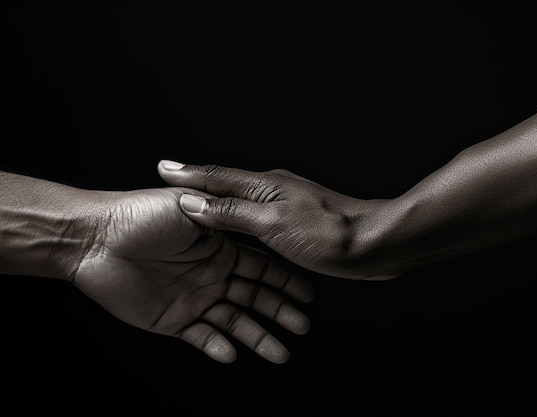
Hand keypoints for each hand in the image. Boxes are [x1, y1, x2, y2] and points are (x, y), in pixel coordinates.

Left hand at [73, 187, 313, 363]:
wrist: (95, 237)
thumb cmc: (140, 214)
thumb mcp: (189, 206)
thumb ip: (221, 215)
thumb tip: (249, 209)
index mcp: (218, 248)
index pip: (260, 267)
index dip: (284, 280)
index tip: (307, 294)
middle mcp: (209, 274)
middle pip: (252, 297)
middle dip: (278, 312)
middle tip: (302, 326)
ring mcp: (191, 298)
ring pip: (232, 322)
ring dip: (256, 337)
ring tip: (281, 353)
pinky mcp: (169, 319)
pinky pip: (199, 336)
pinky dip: (216, 346)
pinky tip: (232, 353)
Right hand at [158, 161, 400, 279]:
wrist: (375, 243)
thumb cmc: (328, 234)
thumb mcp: (273, 224)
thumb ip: (232, 214)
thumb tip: (193, 202)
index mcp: (263, 186)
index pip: (214, 177)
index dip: (186, 174)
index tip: (161, 168)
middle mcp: (271, 190)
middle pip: (225, 187)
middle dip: (197, 187)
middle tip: (171, 187)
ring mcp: (284, 205)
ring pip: (241, 206)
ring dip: (218, 209)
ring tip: (196, 213)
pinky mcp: (296, 222)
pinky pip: (257, 223)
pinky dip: (240, 227)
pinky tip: (238, 237)